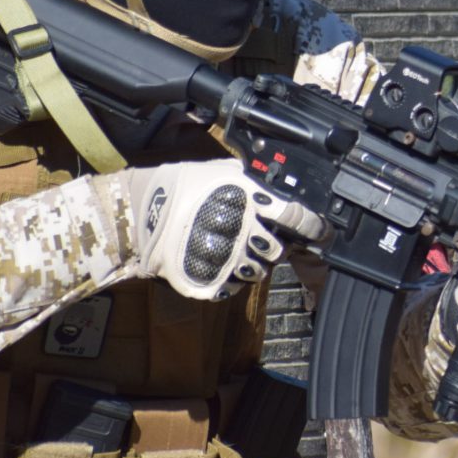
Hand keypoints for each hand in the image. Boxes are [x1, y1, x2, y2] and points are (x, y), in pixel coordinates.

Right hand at [124, 159, 324, 300]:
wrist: (138, 211)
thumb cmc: (181, 186)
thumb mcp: (222, 171)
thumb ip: (253, 181)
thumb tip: (279, 186)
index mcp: (249, 199)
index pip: (295, 217)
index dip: (310, 225)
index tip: (318, 230)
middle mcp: (242, 230)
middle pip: (277, 249)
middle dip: (273, 246)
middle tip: (257, 237)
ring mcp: (226, 258)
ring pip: (258, 272)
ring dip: (251, 264)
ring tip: (233, 250)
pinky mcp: (209, 281)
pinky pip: (233, 287)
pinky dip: (229, 279)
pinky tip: (218, 264)